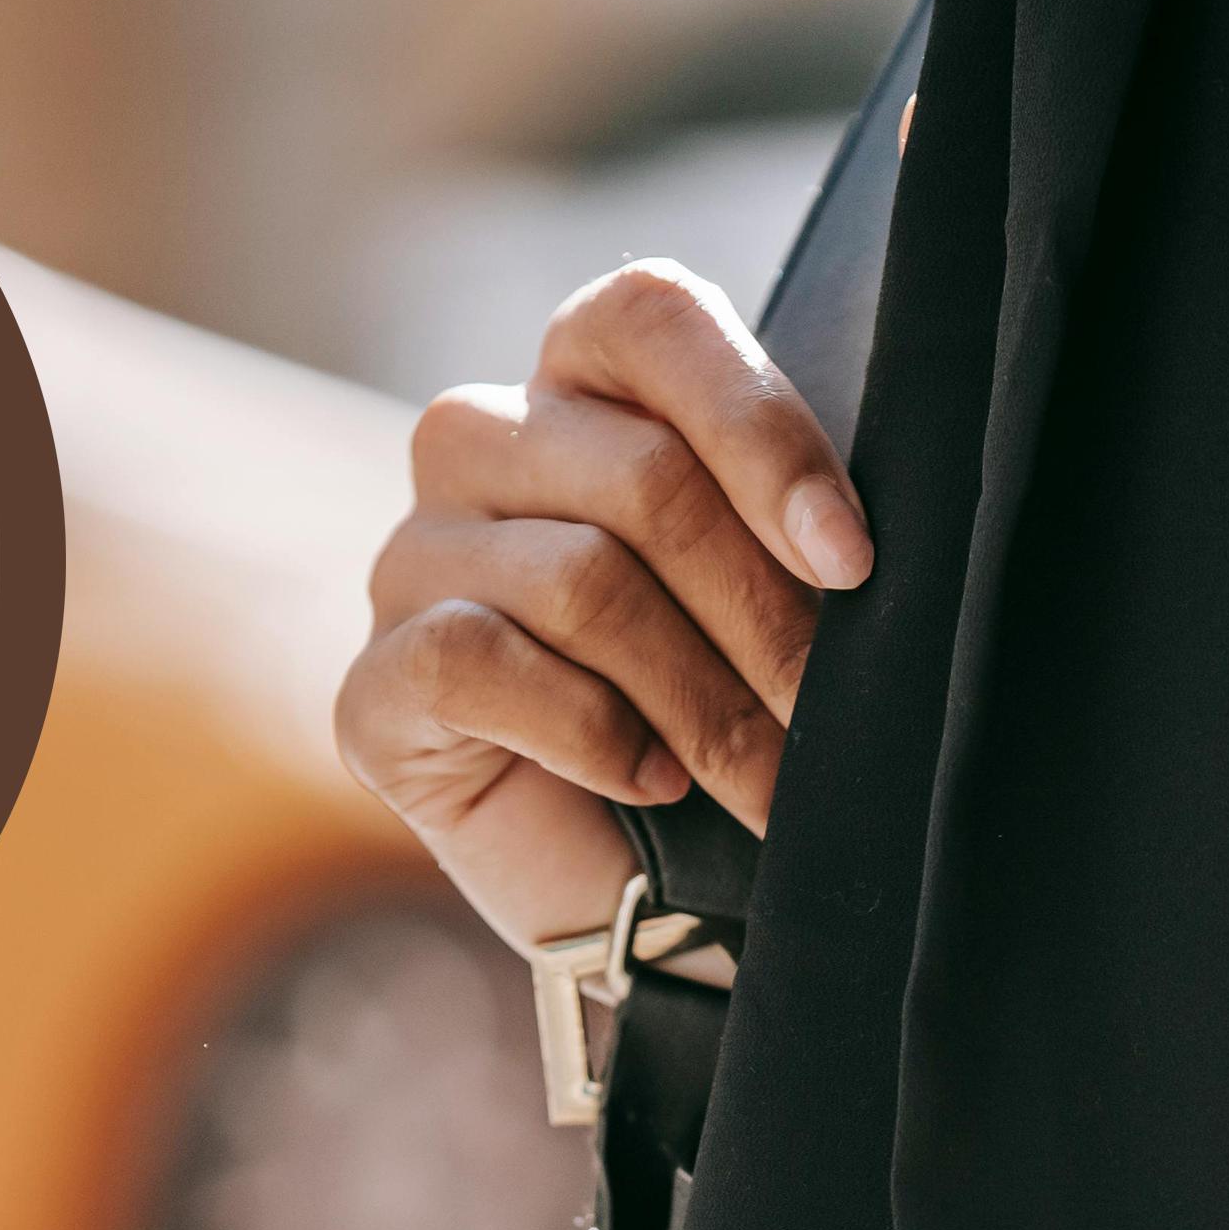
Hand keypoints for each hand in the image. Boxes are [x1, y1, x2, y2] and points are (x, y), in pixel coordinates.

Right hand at [336, 261, 870, 951]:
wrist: (674, 912)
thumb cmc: (741, 737)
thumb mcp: (792, 611)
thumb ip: (799, 532)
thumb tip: (851, 547)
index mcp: (586, 393)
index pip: (648, 317)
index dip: (761, 427)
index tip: (853, 561)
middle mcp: (482, 450)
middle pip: (641, 476)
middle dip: (764, 615)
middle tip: (829, 715)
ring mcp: (414, 564)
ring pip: (579, 580)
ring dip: (704, 701)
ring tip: (765, 780)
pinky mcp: (375, 690)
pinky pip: (482, 662)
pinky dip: (595, 736)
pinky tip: (650, 783)